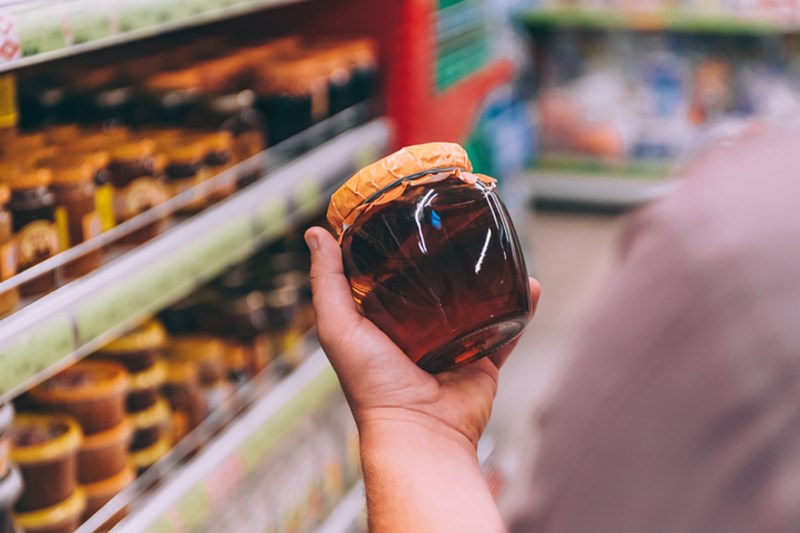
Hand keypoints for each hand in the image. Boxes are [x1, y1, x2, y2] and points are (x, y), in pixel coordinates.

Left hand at [305, 226, 540, 452]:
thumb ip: (328, 283)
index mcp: (382, 325)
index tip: (405, 215)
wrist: (420, 430)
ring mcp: (453, 345)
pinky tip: (528, 284)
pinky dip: (519, 308)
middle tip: (456, 227)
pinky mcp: (482, 359)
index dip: (394, 250)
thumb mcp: (338, 327)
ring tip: (495, 247)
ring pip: (475, 304)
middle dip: (446, 260)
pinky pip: (506, 329)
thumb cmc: (373, 386)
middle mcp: (418, 334)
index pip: (388, 279)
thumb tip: (314, 233)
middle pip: (435, 288)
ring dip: (487, 278)